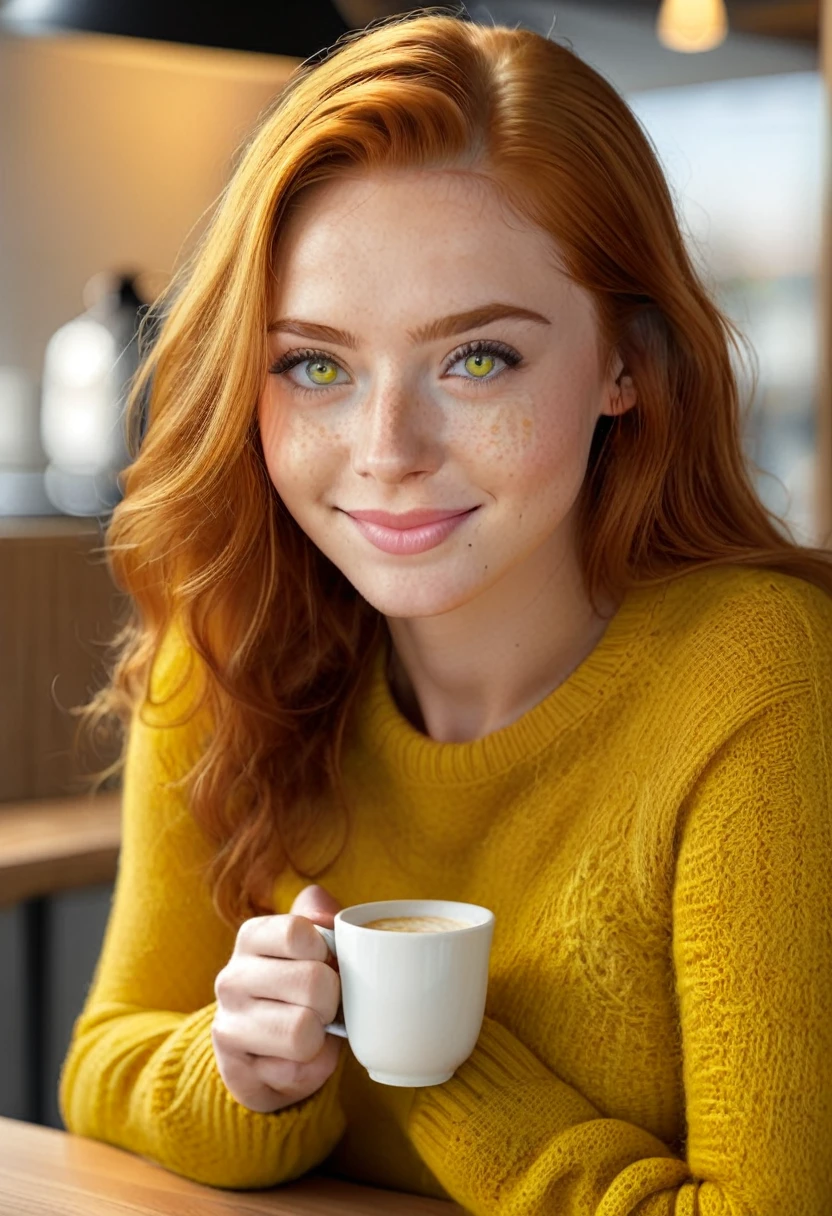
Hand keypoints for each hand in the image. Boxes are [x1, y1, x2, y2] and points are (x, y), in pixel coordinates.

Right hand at [211, 884, 343, 1112]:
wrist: (271, 1053)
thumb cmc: (300, 989)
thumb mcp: (313, 946)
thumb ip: (322, 916)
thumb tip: (324, 912)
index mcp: (251, 937)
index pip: (298, 932)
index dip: (326, 951)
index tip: (324, 962)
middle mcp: (231, 978)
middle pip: (312, 982)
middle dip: (332, 1000)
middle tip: (323, 1006)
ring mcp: (228, 1024)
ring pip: (303, 1031)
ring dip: (320, 1037)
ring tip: (311, 1032)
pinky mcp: (235, 1069)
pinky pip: (296, 1071)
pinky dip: (309, 1069)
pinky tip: (296, 1059)